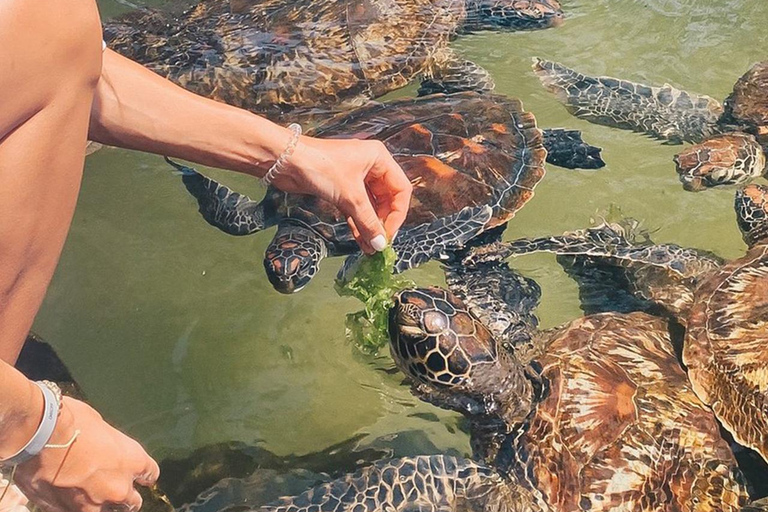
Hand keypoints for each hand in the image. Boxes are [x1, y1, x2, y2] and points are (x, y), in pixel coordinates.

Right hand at [13, 398, 158, 511]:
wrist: (39, 434)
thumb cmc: (72, 421)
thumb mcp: (100, 427)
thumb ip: (106, 446)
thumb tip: (101, 451)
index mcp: (133, 461)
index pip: (150, 474)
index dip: (145, 475)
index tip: (142, 477)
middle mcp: (118, 487)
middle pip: (132, 502)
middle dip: (126, 497)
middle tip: (116, 490)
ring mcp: (92, 504)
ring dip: (100, 505)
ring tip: (90, 496)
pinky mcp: (65, 511)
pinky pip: (74, 511)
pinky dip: (72, 505)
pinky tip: (65, 495)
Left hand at [273, 136, 411, 253]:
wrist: (285, 160)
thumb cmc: (322, 167)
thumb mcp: (350, 195)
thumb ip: (367, 221)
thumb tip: (381, 245)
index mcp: (379, 159)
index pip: (401, 190)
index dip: (397, 214)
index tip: (388, 234)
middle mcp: (371, 167)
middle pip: (387, 199)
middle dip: (382, 222)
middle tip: (379, 244)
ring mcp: (355, 178)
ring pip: (370, 206)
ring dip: (369, 226)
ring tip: (370, 249)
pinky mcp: (340, 188)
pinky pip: (355, 209)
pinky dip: (357, 224)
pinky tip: (360, 241)